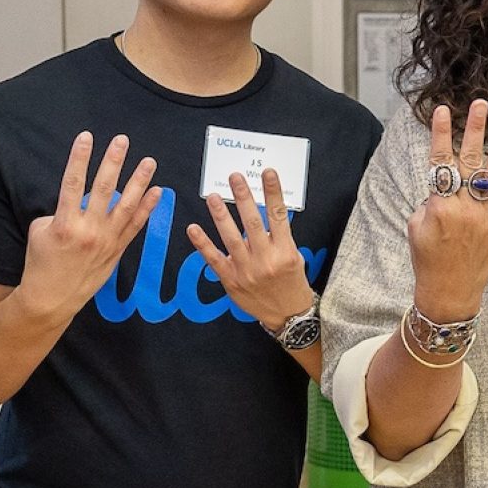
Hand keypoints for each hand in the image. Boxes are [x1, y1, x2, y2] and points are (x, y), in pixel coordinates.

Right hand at [14, 132, 159, 321]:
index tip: (86, 137)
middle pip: (104, 189)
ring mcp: (106, 240)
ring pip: (126, 205)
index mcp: (65, 223)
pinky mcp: (117, 250)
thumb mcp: (39, 232)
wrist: (52, 298)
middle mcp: (89, 230)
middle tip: (122, 141)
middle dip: (114, 162)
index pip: (73, 182)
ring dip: (139, 181)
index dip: (80, 158)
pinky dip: (147, 208)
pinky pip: (136, 225)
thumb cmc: (41, 262)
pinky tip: (156, 191)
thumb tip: (77, 201)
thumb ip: (59, 211)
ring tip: (148, 161)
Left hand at [187, 167, 315, 334]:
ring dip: (220, 215)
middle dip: (243, 197)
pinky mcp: (231, 281)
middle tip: (234, 177)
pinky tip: (193, 228)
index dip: (272, 192)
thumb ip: (279, 237)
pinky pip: (214, 260)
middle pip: (253, 222)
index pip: (279, 215)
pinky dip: (203, 244)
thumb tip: (263, 211)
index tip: (267, 173)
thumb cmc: (291, 282)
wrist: (287, 315)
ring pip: (231, 238)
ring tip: (212, 196)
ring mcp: (247, 271)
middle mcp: (266, 259)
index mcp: (285, 251)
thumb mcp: (294, 257)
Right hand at [407, 101, 487, 319]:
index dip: (440, 134)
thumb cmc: (426, 260)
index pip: (440, 161)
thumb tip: (444, 185)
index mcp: (440, 206)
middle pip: (470, 161)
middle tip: (479, 104)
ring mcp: (486, 218)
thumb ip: (429, 201)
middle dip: (474, 129)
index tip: (442, 110)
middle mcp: (465, 208)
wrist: (448, 294)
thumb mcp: (415, 228)